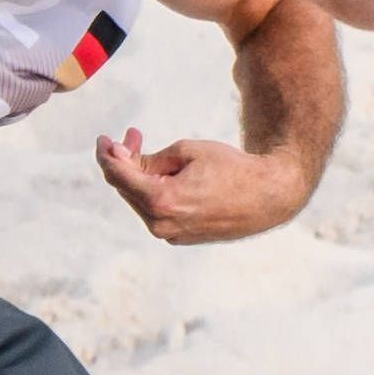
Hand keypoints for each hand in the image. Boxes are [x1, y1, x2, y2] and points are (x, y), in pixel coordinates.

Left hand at [95, 129, 315, 243]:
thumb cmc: (232, 168)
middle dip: (124, 161)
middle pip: (125, 188)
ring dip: (138, 177)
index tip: (104, 138)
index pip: (118, 175)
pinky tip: (165, 177)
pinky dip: (153, 193)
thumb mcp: (188, 151)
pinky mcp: (180, 238)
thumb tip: (118, 158)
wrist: (269, 197)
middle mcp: (162, 223)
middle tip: (133, 136)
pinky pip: (155, 212)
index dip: (107, 154)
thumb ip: (148, 158)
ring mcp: (170, 234)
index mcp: (162, 200)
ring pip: (139, 201)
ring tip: (153, 154)